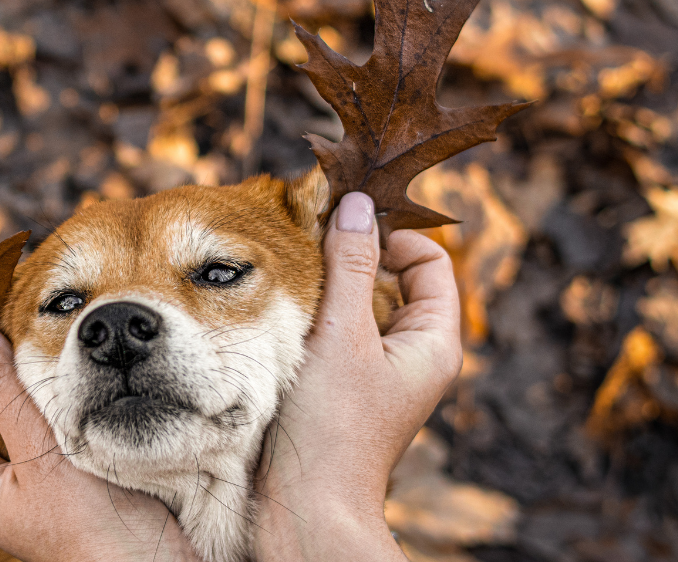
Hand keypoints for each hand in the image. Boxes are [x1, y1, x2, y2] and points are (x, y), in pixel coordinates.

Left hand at [0, 317, 200, 561]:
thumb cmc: (91, 525)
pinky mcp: (59, 470)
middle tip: (2, 313)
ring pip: (9, 409)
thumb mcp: (41, 452)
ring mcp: (24, 477)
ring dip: (20, 373)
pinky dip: (46, 390)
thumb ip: (3, 392)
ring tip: (32, 330)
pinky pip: (40, 419)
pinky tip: (62, 364)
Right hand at [252, 192, 463, 560]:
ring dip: (325, 288)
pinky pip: (332, 335)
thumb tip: (356, 203)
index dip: (393, 236)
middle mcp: (410, 357)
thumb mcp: (342, 335)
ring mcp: (374, 375)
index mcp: (433, 343)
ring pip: (356, 307)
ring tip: (290, 283)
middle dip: (351, 258)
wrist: (303, 508)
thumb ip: (349, 265)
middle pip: (391, 281)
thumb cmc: (332, 427)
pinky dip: (310, 318)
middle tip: (307, 246)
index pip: (430, 263)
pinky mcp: (340, 389)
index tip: (344, 226)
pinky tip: (279, 317)